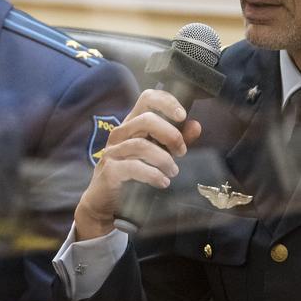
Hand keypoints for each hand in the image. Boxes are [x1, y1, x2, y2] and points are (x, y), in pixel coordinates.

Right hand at [74, 89, 202, 239]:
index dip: (167, 102)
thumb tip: (196, 125)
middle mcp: (120, 134)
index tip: (182, 116)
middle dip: (170, 135)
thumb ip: (174, 140)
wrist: (104, 201)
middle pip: (146, 120)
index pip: (147, 99)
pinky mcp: (110, 170)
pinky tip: (163, 182)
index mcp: (132, 124)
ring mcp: (113, 152)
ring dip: (164, 159)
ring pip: (141, 145)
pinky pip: (133, 167)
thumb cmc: (131, 174)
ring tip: (173, 172)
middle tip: (181, 152)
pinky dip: (152, 175)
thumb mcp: (157, 154)